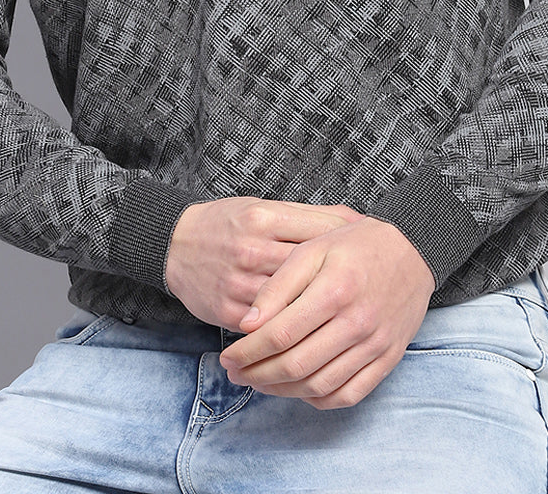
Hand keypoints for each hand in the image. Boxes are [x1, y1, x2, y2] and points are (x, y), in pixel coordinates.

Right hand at [164, 197, 355, 329]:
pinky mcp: (228, 311)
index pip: (319, 233)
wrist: (175, 245)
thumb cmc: (228, 224)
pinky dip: (290, 336)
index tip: (372, 257)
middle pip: (309, 273)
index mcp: (264, 217)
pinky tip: (313, 340)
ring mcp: (239, 282)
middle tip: (370, 297)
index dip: (350, 247)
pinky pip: (267, 330)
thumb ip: (308, 217)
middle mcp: (252, 248)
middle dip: (341, 285)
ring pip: (290, 307)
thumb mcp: (264, 208)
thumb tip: (357, 220)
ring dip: (320, 317)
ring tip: (350, 323)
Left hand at [218, 212, 434, 408]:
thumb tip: (247, 324)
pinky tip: (298, 388)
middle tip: (235, 373)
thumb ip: (278, 285)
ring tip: (259, 381)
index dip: (248, 351)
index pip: (280, 334)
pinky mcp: (388, 359)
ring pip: (319, 386)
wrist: (413, 250)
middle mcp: (356, 323)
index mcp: (334, 290)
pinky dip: (318, 399)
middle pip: (296, 365)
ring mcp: (375, 345)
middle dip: (257, 374)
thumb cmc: (356, 246)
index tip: (228, 356)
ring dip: (282, 391)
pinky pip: (348, 394)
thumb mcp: (312, 249)